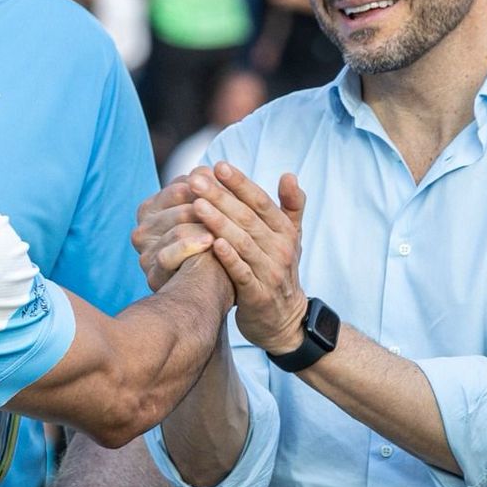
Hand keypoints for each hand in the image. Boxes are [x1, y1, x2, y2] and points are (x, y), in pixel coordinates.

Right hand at [132, 175, 215, 291]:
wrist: (212, 292)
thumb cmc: (214, 249)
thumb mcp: (210, 217)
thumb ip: (208, 193)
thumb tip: (207, 169)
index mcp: (152, 210)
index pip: (178, 189)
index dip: (204, 184)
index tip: (225, 180)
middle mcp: (143, 230)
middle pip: (176, 207)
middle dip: (204, 203)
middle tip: (229, 200)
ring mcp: (145, 254)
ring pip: (174, 229)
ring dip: (199, 224)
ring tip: (221, 221)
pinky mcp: (153, 275)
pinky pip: (167, 256)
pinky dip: (190, 247)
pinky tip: (210, 242)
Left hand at [188, 163, 308, 355]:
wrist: (285, 320)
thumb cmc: (278, 270)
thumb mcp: (290, 238)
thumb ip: (290, 206)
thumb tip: (289, 174)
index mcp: (285, 231)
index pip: (261, 201)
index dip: (240, 183)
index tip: (218, 165)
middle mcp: (280, 249)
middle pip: (248, 218)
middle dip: (221, 197)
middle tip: (196, 179)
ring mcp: (270, 272)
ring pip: (243, 243)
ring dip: (219, 222)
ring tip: (196, 204)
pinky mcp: (258, 295)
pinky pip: (242, 273)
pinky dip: (229, 258)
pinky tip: (212, 242)